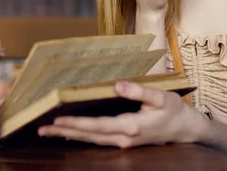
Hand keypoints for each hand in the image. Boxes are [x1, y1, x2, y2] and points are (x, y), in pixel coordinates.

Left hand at [37, 81, 207, 147]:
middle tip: (41, 128)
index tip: (58, 119)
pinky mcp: (123, 141)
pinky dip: (81, 136)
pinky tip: (70, 133)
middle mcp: (123, 138)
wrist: (186, 129)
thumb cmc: (174, 111)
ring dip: (69, 135)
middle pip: (88, 136)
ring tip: (48, 131)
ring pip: (90, 140)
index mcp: (131, 126)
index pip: (97, 125)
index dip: (76, 123)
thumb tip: (117, 85)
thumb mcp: (160, 97)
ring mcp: (122, 142)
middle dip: (64, 131)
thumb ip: (139, 90)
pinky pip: (97, 140)